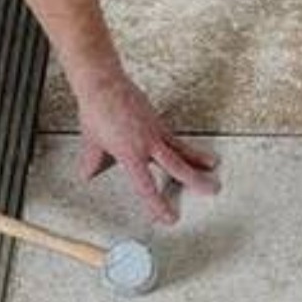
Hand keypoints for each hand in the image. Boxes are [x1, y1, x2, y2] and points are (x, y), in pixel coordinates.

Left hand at [74, 73, 219, 223]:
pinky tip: (193, 151)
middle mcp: (147, 144)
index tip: (170, 218)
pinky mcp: (158, 122)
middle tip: (213, 190)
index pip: (146, 186)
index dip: (159, 205)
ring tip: (214, 167)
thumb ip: (92, 161)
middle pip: (177, 166)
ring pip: (182, 150)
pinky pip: (175, 139)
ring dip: (199, 160)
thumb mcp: (91, 141)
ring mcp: (155, 131)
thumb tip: (87, 174)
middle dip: (196, 180)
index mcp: (130, 153)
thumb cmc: (97, 109)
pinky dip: (185, 147)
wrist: (104, 84)